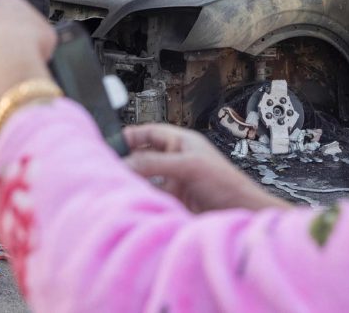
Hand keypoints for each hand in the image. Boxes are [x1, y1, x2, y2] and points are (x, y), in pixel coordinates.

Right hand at [123, 124, 290, 212]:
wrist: (241, 214)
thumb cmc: (226, 183)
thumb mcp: (189, 166)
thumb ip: (156, 163)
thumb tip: (126, 162)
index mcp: (182, 142)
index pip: (149, 133)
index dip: (130, 136)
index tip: (110, 144)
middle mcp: (175, 159)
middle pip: (142, 156)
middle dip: (127, 161)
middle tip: (107, 168)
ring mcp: (173, 181)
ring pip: (144, 178)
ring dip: (132, 182)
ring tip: (116, 186)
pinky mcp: (173, 201)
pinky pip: (150, 197)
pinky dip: (140, 198)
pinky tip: (131, 201)